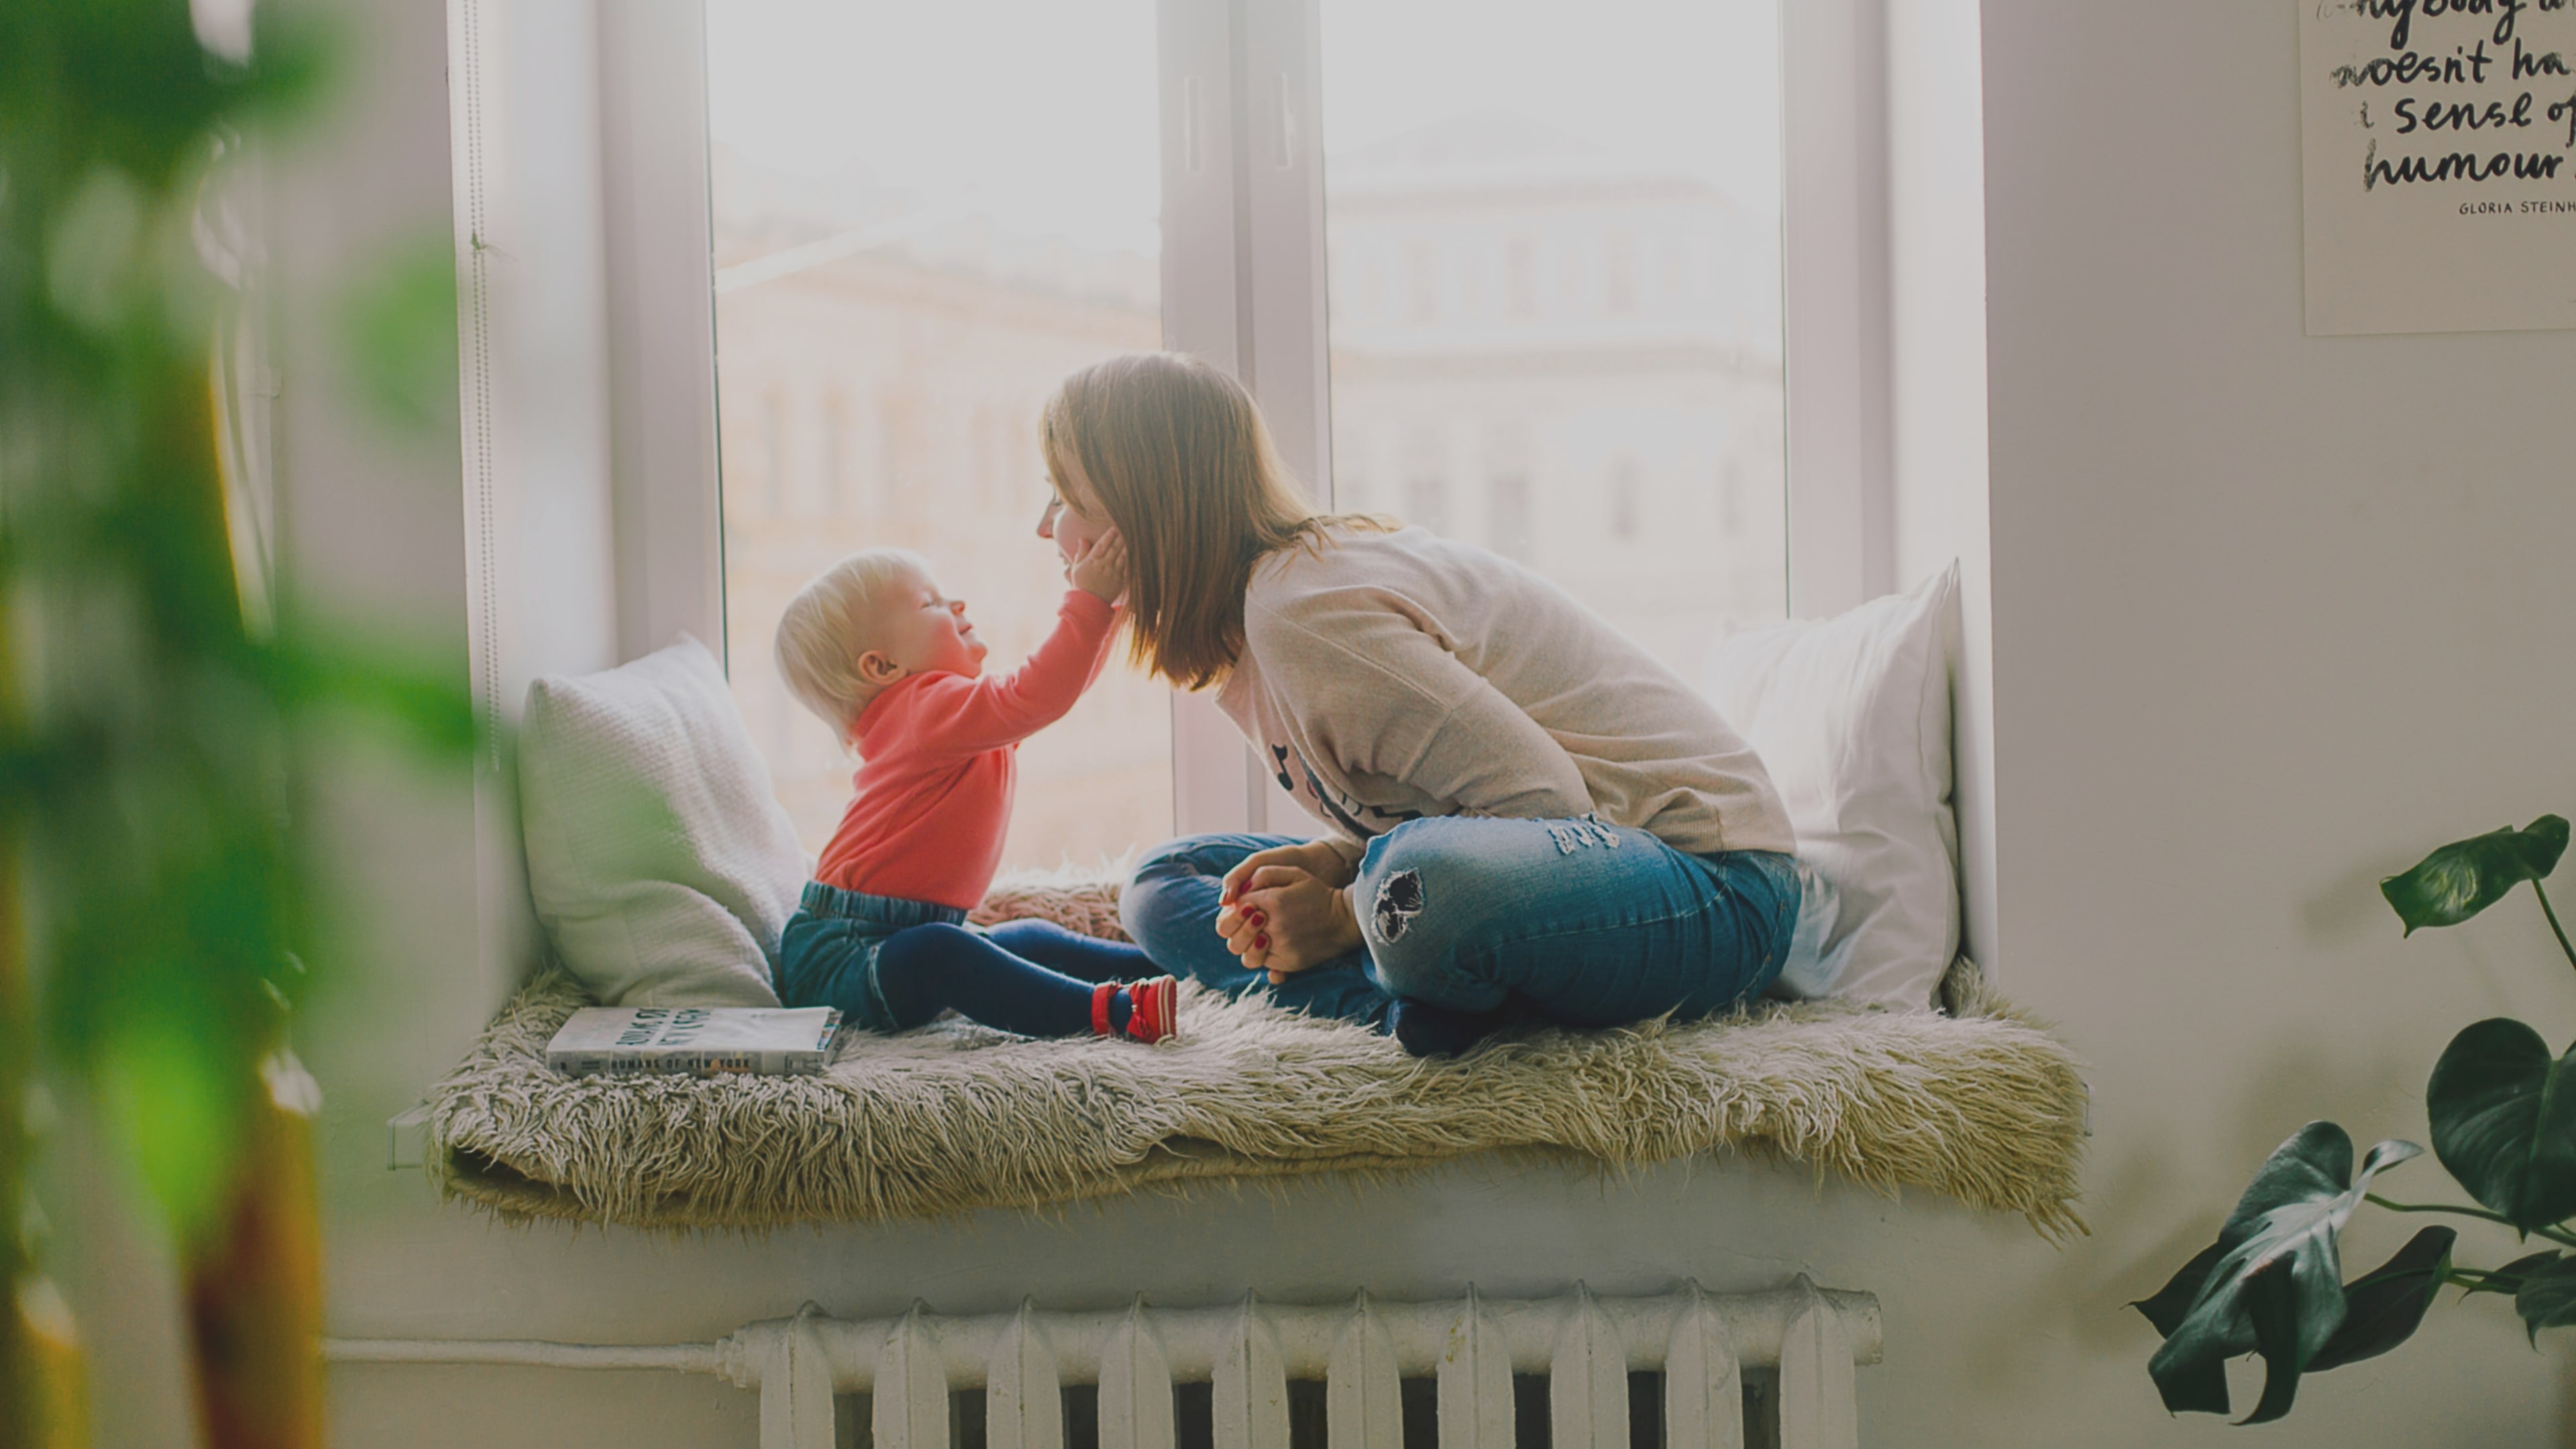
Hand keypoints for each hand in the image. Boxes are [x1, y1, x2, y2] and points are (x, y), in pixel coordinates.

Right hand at [1067, 528, 1127, 601]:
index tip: (1113, 528)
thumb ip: (1081, 552)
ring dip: (1127, 546)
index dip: (1108, 535)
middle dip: (1120, 538)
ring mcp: (1113, 573)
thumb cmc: (1082, 583)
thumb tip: (1082, 538)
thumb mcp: (1076, 567)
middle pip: (1114, 548)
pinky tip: (1135, 552)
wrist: (1089, 603)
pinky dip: (1131, 559)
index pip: (1102, 545)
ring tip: (1133, 537)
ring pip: (1122, 556)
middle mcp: (1103, 566)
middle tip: (1126, 528)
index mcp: (1092, 561)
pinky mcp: (1120, 580)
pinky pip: (1127, 567)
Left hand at [1216, 842, 1363, 980]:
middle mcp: (1273, 926)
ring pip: (1242, 951)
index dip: (1237, 905)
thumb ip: (1263, 874)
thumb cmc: (1316, 893)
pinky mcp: (1287, 963)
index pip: (1236, 905)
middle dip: (1234, 924)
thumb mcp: (1293, 873)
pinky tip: (1269, 942)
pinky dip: (1259, 953)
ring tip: (1258, 933)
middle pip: (1231, 931)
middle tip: (1249, 920)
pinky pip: (1260, 962)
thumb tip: (1239, 891)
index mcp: (1272, 901)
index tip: (1247, 904)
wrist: (1345, 919)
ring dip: (1244, 941)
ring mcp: (1280, 947)